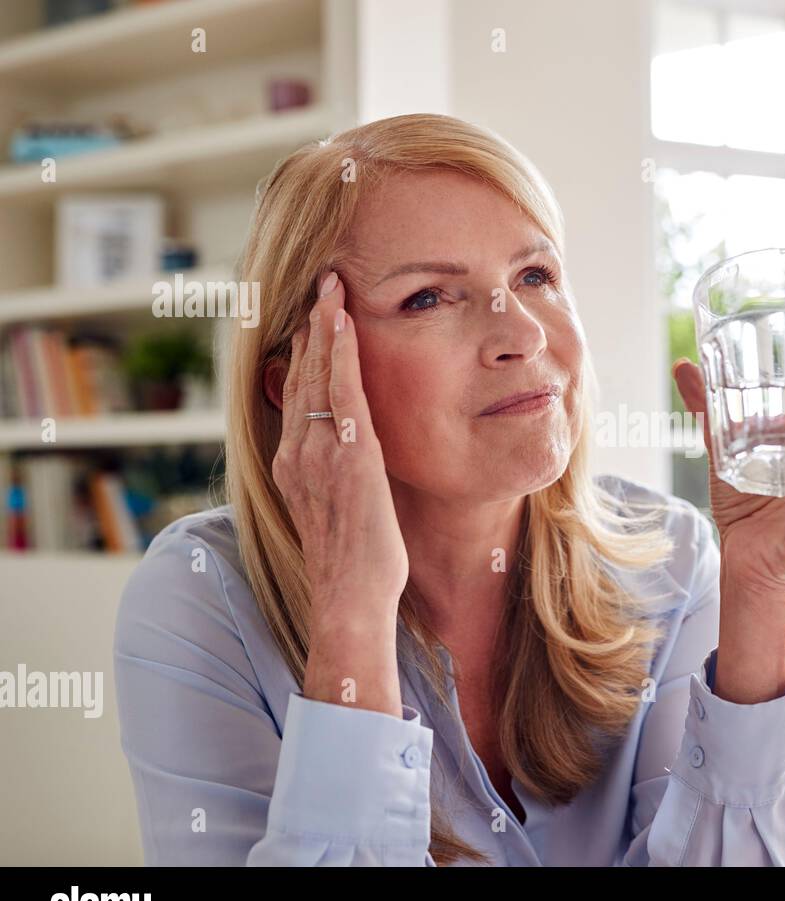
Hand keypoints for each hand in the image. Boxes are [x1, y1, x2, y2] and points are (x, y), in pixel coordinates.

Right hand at [272, 271, 408, 715]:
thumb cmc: (357, 561)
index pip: (297, 393)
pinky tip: (344, 322)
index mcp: (293, 463)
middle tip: (322, 283)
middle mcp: (297, 452)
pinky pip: (341, 394)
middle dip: (311, 327)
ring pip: (317, 376)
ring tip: (332, 286)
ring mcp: (318, 454)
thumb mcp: (342, 506)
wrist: (351, 599)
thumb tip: (357, 449)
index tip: (313, 317)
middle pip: (300, 374)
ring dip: (324, 327)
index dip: (305, 352)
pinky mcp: (347, 458)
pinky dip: (341, 354)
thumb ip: (342, 470)